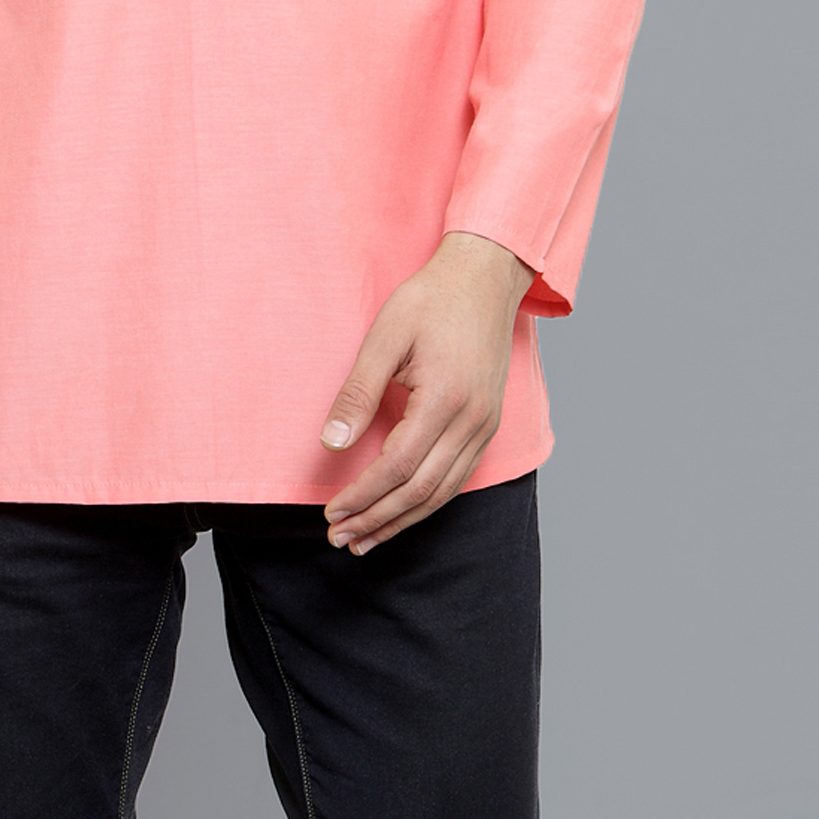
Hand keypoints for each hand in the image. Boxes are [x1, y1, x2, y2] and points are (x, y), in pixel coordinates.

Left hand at [318, 231, 532, 554]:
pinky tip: (403, 513)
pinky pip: (457, 478)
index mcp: (444, 399)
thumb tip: (332, 442)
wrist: (485, 278)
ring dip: (402, 521)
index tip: (331, 514)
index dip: (362, 496)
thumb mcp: (385, 336)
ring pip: (442, 493)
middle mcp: (471, 421)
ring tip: (365, 540)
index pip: (397, 467)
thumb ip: (358, 391)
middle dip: (377, 519)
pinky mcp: (487, 425)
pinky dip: (427, 503)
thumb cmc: (431, 300)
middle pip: (420, 491)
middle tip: (340, 540)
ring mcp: (484, 426)